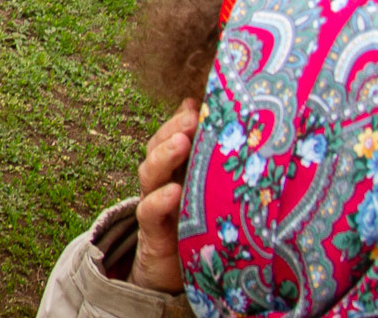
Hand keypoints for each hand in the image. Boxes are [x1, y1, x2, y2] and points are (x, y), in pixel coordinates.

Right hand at [130, 98, 198, 292]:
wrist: (170, 273)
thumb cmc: (196, 227)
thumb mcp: (206, 193)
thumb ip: (212, 164)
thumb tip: (227, 128)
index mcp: (174, 171)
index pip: (170, 137)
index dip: (179, 120)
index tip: (197, 105)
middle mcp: (161, 183)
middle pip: (157, 148)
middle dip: (172, 131)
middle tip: (190, 117)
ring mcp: (154, 205)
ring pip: (150, 174)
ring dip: (164, 156)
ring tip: (181, 142)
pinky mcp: (153, 232)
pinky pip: (150, 212)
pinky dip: (159, 200)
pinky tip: (174, 192)